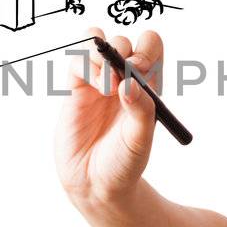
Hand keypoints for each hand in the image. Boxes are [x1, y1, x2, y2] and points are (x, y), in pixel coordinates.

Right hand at [55, 27, 163, 207]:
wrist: (96, 184)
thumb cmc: (124, 162)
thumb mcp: (140, 139)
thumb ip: (141, 110)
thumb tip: (130, 82)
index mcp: (146, 85)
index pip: (151, 47)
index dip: (147, 49)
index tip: (140, 69)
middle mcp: (122, 79)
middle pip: (122, 42)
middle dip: (122, 52)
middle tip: (121, 79)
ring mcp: (97, 83)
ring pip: (96, 44)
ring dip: (101, 55)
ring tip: (106, 86)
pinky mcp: (75, 90)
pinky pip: (77, 62)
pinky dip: (84, 65)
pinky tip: (94, 88)